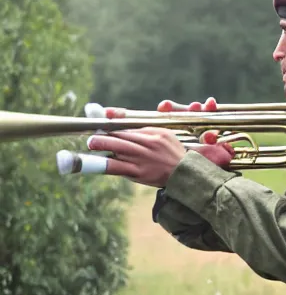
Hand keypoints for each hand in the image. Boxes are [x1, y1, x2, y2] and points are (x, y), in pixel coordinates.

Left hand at [86, 127, 234, 187]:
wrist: (185, 176)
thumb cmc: (174, 155)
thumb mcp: (166, 137)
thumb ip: (148, 132)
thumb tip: (126, 130)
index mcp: (155, 134)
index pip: (131, 127)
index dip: (114, 123)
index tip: (102, 119)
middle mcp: (149, 145)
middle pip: (122, 137)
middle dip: (105, 135)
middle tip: (92, 134)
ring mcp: (143, 160)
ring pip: (119, 151)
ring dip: (103, 146)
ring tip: (91, 144)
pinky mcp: (140, 174)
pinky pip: (119, 168)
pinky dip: (106, 164)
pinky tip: (96, 163)